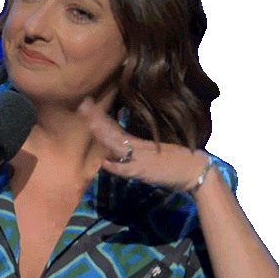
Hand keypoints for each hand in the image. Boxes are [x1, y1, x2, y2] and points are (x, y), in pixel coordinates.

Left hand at [79, 97, 208, 192]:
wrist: (195, 170)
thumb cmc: (180, 156)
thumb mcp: (157, 146)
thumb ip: (138, 144)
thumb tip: (117, 139)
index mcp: (140, 142)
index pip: (115, 127)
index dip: (100, 117)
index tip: (88, 105)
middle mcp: (138, 149)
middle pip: (112, 133)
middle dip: (96, 121)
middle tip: (83, 105)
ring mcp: (140, 161)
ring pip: (117, 147)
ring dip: (102, 135)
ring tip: (89, 122)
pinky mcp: (144, 173)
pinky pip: (127, 170)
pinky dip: (116, 167)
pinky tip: (104, 162)